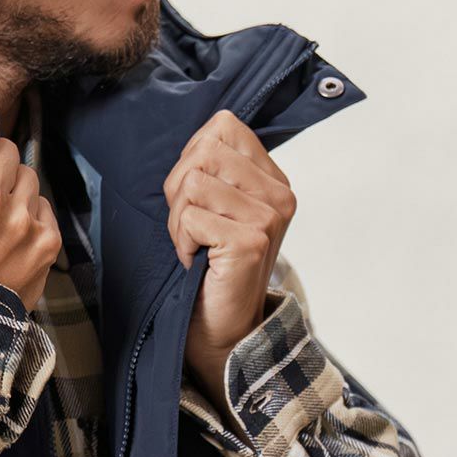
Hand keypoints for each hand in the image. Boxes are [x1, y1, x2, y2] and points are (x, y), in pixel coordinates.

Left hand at [162, 109, 296, 405]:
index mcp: (272, 179)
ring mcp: (268, 217)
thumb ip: (213, 170)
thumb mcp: (215, 209)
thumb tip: (194, 139)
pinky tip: (196, 261)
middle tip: (189, 228)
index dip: (191, 158)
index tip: (196, 199)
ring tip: (194, 246)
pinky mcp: (250, 241)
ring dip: (178, 220)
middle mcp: (278, 194)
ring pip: (193, 182)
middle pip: (203, 152)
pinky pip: (190, 217)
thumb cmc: (211, 268)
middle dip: (178, 191)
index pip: (222, 126)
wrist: (224, 330)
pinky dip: (181, 242)